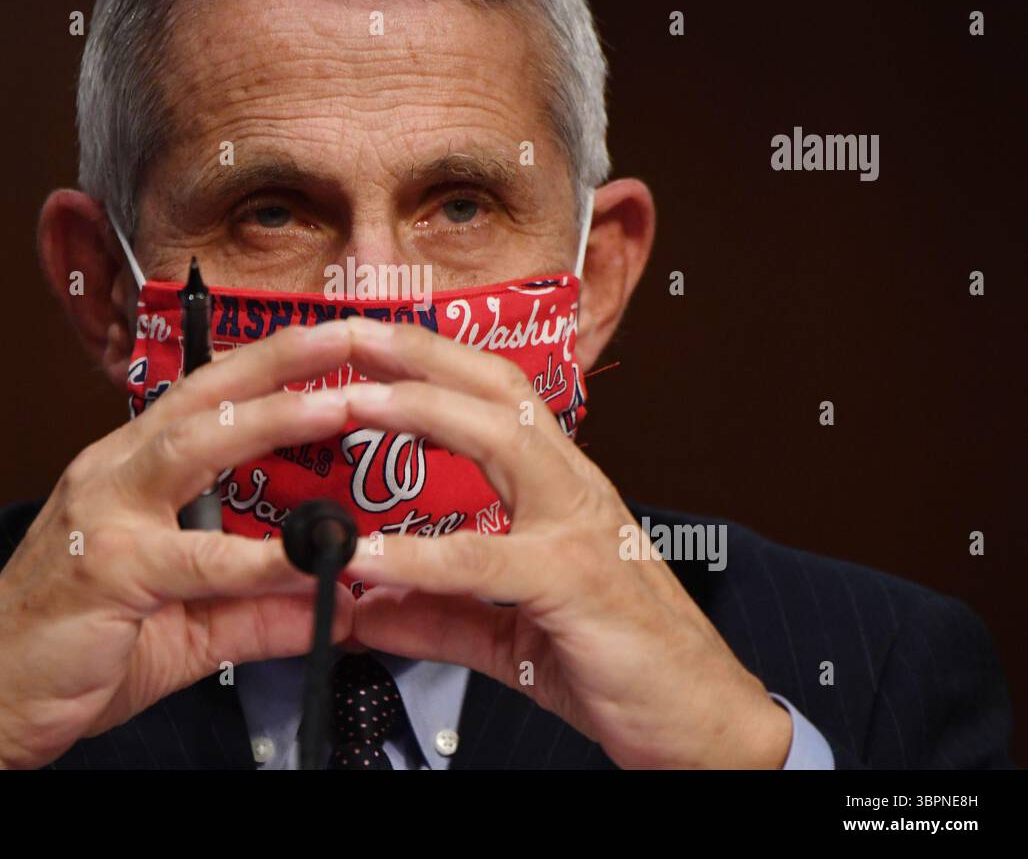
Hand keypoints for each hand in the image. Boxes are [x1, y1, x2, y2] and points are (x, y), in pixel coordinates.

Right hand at [0, 321, 355, 768]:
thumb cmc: (75, 645)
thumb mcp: (189, 625)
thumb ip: (261, 609)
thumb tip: (340, 604)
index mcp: (132, 469)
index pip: (207, 399)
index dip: (269, 366)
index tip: (331, 344)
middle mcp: (116, 473)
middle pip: (203, 395)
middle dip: (278, 359)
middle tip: (348, 335)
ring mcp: (105, 514)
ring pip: (192, 446)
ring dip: (270, 420)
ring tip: (338, 406)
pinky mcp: (105, 570)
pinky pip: (193, 556)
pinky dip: (256, 556)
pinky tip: (307, 556)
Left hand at [338, 317, 792, 769]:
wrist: (704, 722)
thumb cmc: (622, 662)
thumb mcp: (509, 634)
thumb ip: (437, 614)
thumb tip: (365, 607)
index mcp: (559, 488)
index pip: (496, 399)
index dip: (434, 363)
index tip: (370, 344)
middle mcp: (574, 489)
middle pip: (498, 389)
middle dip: (421, 352)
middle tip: (350, 332)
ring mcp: (580, 528)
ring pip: (503, 437)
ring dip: (422, 409)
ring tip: (351, 401)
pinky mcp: (578, 582)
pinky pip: (486, 560)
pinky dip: (419, 557)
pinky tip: (365, 558)